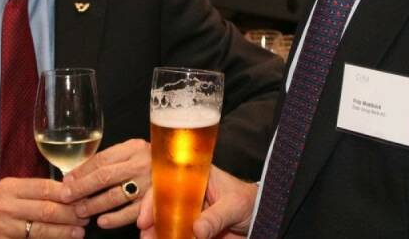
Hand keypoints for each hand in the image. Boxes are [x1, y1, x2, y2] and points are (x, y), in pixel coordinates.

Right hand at [0, 177, 87, 238]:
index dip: (67, 194)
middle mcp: (5, 207)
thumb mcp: (11, 191)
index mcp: (9, 188)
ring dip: (63, 232)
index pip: (45, 188)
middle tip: (85, 216)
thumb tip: (70, 191)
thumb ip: (36, 190)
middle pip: (46, 210)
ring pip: (40, 231)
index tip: (83, 196)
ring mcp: (3, 228)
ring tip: (79, 232)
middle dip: (70, 214)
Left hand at [60, 139, 150, 229]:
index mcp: (134, 148)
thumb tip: (75, 176)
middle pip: (105, 176)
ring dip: (95, 205)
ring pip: (116, 195)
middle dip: (82, 189)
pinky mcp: (156, 201)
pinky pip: (132, 212)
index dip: (81, 171)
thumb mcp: (132, 152)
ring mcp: (149, 182)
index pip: (101, 159)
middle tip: (66, 197)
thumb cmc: (151, 160)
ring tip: (80, 211)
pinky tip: (102, 221)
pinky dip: (116, 218)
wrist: (183, 167)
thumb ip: (110, 160)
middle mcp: (142, 163)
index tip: (67, 181)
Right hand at [136, 165, 255, 238]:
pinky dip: (169, 238)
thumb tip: (197, 230)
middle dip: (150, 220)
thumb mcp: (235, 205)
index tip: (145, 218)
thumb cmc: (250, 202)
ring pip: (167, 221)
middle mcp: (188, 193)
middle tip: (145, 235)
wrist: (263, 217)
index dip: (152, 198)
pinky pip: (178, 234)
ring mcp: (190, 212)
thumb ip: (217, 216)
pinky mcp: (194, 229)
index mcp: (196, 177)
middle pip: (161, 203)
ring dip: (157, 233)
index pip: (166, 181)